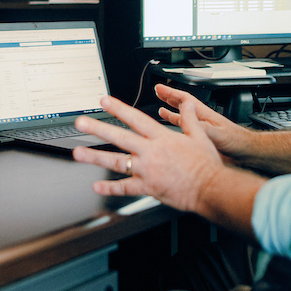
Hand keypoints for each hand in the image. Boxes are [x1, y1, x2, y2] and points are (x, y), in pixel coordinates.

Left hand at [72, 95, 224, 212]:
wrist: (211, 188)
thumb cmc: (206, 165)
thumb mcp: (199, 135)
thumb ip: (189, 118)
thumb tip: (187, 103)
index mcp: (162, 138)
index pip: (136, 118)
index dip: (119, 108)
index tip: (104, 101)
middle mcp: (151, 152)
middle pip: (119, 137)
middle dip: (98, 129)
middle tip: (80, 123)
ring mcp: (147, 170)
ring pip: (117, 162)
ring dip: (95, 158)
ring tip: (78, 153)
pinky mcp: (148, 188)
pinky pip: (126, 188)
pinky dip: (110, 188)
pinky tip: (97, 187)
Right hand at [154, 84, 257, 165]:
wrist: (246, 152)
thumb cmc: (236, 141)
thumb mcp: (218, 134)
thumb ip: (203, 128)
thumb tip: (187, 124)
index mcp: (203, 114)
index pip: (184, 99)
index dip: (170, 93)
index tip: (159, 88)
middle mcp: (201, 119)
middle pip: (182, 104)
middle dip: (169, 97)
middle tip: (157, 92)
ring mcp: (202, 128)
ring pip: (183, 117)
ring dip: (171, 112)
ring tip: (161, 109)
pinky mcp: (202, 138)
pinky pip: (186, 129)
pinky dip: (177, 128)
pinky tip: (173, 131)